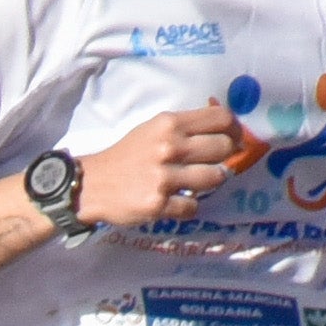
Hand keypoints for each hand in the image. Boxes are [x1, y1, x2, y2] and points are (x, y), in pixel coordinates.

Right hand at [76, 104, 242, 226]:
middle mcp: (169, 147)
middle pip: (224, 147)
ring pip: (215, 177)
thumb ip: (185, 128)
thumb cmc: (126, 156)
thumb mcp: (152, 130)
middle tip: (212, 163)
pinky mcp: (158, 204)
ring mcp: (164, 177)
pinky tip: (176, 202)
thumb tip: (226, 133)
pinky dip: (188, 207)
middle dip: (224, 156)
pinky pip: (193, 207)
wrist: (90, 185)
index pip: (221, 118)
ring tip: (197, 183)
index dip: (234, 129)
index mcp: (169, 124)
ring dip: (211, 182)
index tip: (233, 139)